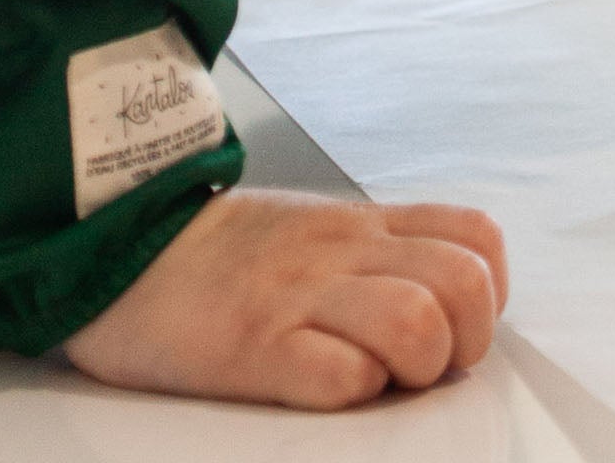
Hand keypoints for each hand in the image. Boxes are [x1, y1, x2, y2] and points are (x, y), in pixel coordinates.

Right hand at [63, 188, 504, 408]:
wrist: (126, 246)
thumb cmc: (226, 255)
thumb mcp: (320, 230)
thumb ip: (380, 255)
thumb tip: (442, 307)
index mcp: (366, 226)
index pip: (476, 239)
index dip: (488, 293)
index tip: (459, 327)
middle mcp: (346, 253)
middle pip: (463, 285)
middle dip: (465, 341)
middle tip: (425, 367)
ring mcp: (302, 297)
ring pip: (416, 323)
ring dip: (416, 367)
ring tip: (382, 379)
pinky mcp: (254, 347)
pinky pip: (338, 373)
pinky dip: (351, 389)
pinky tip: (329, 386)